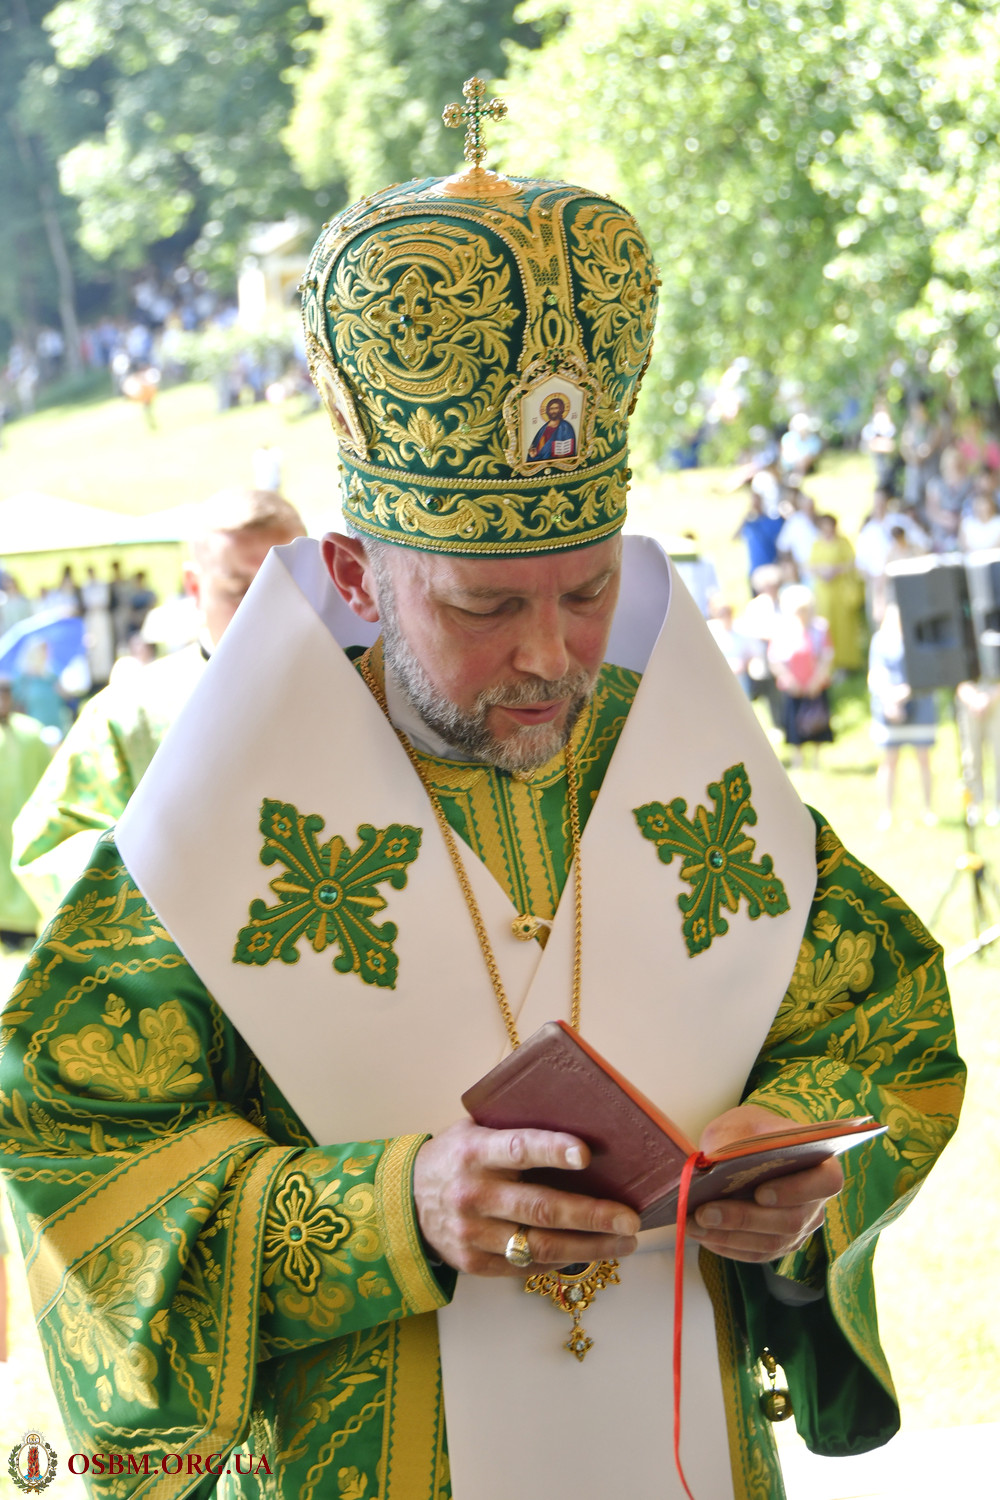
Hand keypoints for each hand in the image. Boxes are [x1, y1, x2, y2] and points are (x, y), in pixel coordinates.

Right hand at [412, 1120, 639, 1276]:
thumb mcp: (474, 1132)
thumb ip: (513, 1133)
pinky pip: (526, 1265)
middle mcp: (473, 1194)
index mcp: (474, 1152)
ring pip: (539, 1245)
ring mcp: (472, 1233)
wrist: (405, 1201)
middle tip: (630, 1219)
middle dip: (592, 1215)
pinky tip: (589, 1252)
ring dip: (589, 1246)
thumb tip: (580, 1128)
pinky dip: (561, 1260)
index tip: (587, 1153)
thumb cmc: (456, 1158)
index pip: (518, 1147)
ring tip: (624, 1241)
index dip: (552, 1150)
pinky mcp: (474, 1263)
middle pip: (540, 1208)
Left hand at [686, 1104, 843, 1263]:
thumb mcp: (742, 1124)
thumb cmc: (749, 1131)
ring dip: (729, 1235)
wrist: (747, 1148)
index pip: (826, 1182)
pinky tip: (702, 1235)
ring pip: (772, 1242)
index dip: (798, 1190)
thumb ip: (733, 1142)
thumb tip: (710, 1168)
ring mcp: (800, 1228)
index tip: (761, 1192)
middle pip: (791, 1220)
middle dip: (744, 1218)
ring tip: (694, 1224)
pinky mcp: (779, 1244)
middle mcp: (816, 1201)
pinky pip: (757, 1253)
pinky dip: (728, 1246)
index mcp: (821, 1163)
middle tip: (705, 1212)